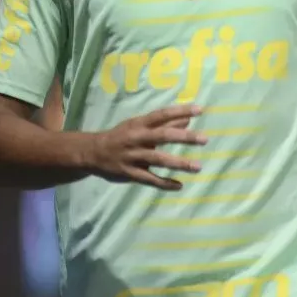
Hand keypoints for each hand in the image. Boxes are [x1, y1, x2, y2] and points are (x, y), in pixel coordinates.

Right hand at [89, 105, 207, 189]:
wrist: (92, 152)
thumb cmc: (122, 136)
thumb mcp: (140, 126)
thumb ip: (164, 124)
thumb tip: (188, 119)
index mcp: (140, 124)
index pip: (162, 114)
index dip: (180, 111)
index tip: (200, 110)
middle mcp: (137, 138)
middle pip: (163, 136)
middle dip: (184, 137)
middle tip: (204, 139)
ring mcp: (133, 156)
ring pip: (158, 160)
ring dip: (179, 163)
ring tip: (198, 167)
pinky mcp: (130, 173)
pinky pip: (149, 179)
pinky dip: (164, 183)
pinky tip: (179, 186)